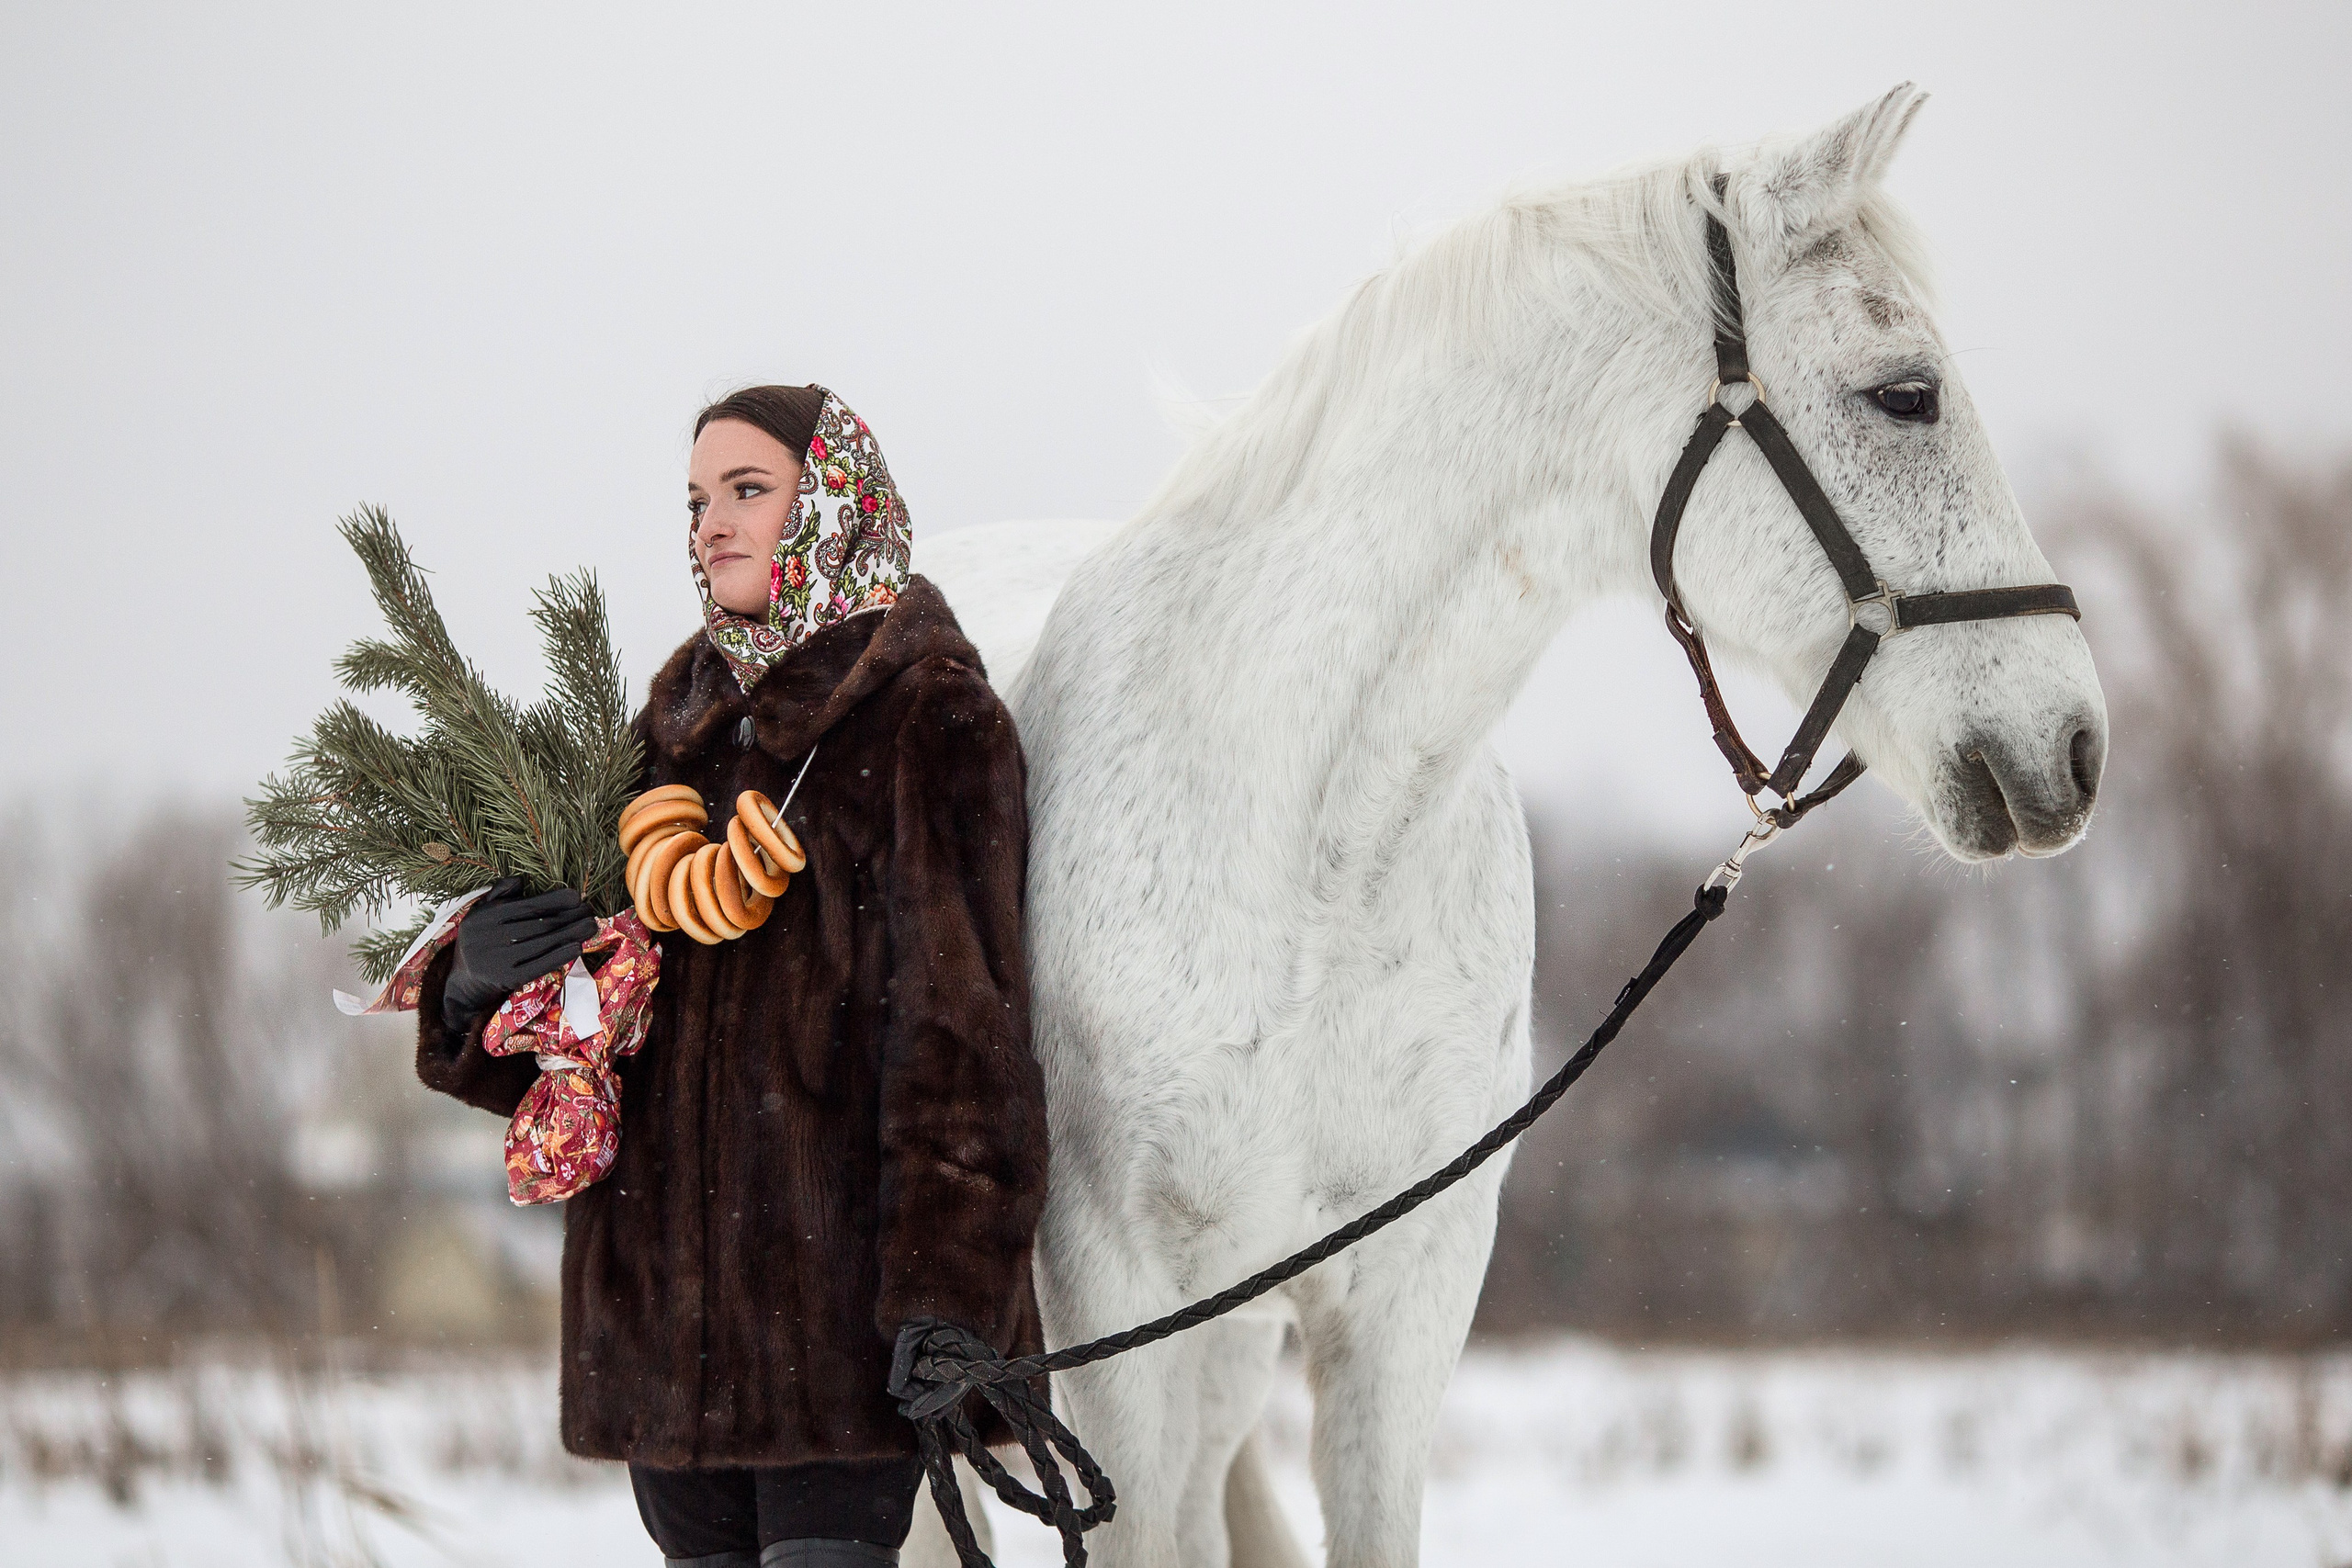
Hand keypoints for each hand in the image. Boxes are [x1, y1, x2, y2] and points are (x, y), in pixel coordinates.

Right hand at [441, 876, 598, 1033]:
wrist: (463, 980)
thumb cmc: (481, 940)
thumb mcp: (481, 913)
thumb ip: (499, 894)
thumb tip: (520, 879)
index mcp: (486, 916)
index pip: (527, 906)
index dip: (555, 901)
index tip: (577, 897)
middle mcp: (489, 936)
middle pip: (539, 924)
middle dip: (569, 917)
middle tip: (591, 913)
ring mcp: (497, 959)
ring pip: (541, 943)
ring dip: (571, 934)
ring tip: (591, 926)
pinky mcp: (505, 978)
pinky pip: (537, 966)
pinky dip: (558, 956)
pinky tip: (576, 948)